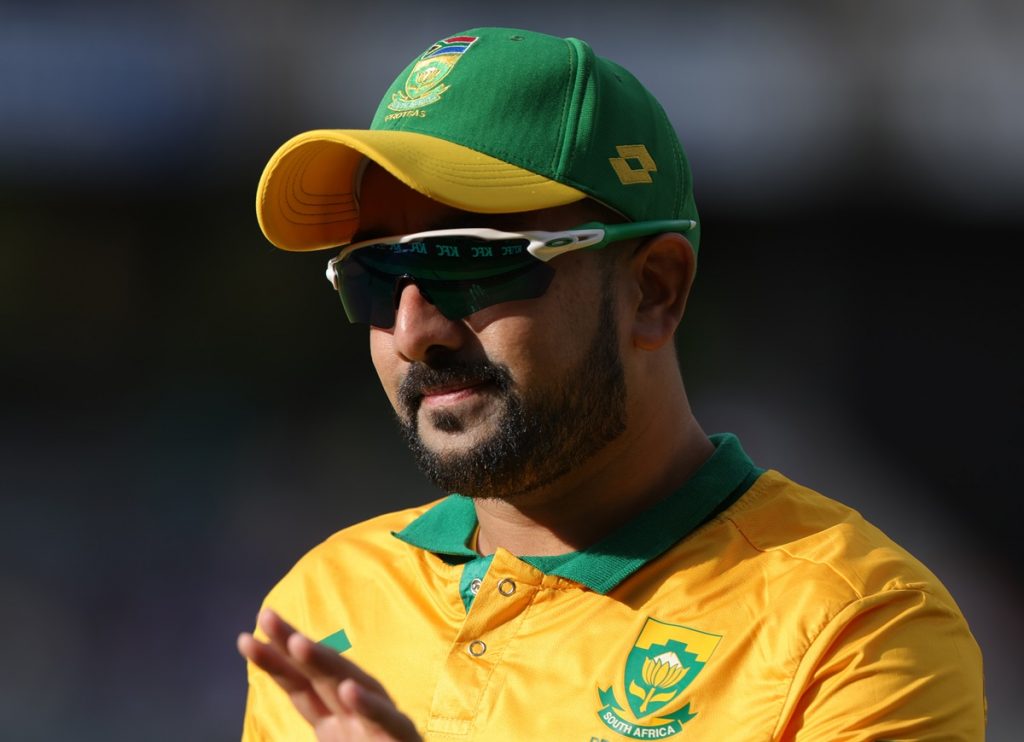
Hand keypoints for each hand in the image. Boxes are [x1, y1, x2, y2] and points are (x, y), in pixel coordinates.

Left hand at [238, 608, 421, 740]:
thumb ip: (313, 718)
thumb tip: (290, 700)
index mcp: (333, 721)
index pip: (299, 687)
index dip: (275, 662)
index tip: (247, 638)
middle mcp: (353, 715)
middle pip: (319, 676)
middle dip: (292, 644)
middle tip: (266, 616)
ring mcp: (378, 725)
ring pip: (351, 686)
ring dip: (326, 664)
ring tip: (297, 643)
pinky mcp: (401, 738)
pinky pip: (386, 720)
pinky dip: (370, 706)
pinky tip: (350, 690)